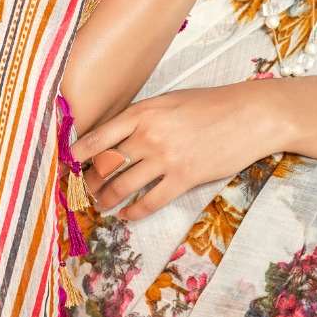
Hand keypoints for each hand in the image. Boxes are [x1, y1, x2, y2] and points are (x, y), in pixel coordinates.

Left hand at [70, 83, 277, 220]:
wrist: (251, 115)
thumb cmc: (212, 104)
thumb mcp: (170, 101)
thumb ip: (142, 117)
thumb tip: (115, 136)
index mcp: (142, 112)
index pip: (96, 137)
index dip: (76, 155)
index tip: (66, 164)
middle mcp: (148, 135)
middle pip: (104, 165)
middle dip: (89, 181)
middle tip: (84, 189)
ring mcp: (165, 158)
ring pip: (121, 186)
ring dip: (106, 199)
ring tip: (101, 204)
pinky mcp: (184, 178)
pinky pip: (149, 202)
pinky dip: (133, 212)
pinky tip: (128, 215)